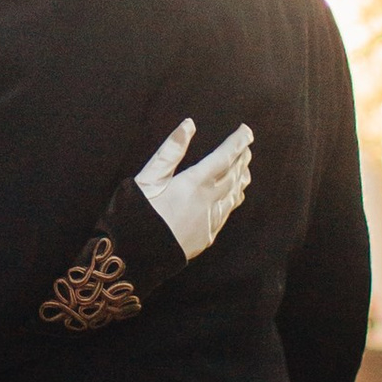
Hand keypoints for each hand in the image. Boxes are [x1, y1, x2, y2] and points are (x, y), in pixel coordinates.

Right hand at [135, 117, 252, 260]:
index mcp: (194, 183)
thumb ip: (170, 151)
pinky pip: (226, 214)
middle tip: (247, 146)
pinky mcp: (206, 237)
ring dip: (241, 179)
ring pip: (233, 196)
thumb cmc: (136, 213)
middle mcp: (207, 202)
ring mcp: (209, 221)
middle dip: (242, 159)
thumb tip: (188, 125)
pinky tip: (233, 198)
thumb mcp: (148, 177)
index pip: (224, 157)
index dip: (237, 143)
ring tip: (246, 169)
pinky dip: (234, 200)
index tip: (246, 131)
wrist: (134, 256)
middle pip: (233, 176)